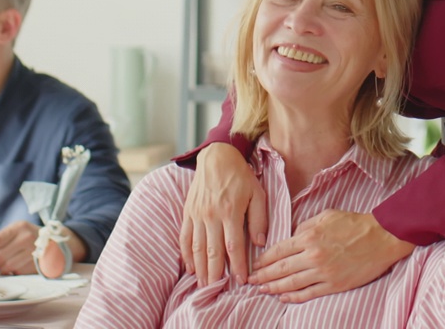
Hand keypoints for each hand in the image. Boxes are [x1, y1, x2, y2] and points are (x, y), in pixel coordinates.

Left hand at [0, 220, 40, 274]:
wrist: (57, 245)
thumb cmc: (30, 239)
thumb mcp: (17, 233)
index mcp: (19, 227)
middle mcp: (27, 237)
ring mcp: (33, 251)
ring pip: (6, 267)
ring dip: (1, 270)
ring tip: (6, 266)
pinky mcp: (36, 264)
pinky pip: (16, 273)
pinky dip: (12, 273)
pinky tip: (17, 267)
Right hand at [179, 143, 267, 284]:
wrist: (217, 156)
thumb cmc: (241, 175)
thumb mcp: (257, 193)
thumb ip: (259, 218)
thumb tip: (260, 242)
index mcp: (230, 211)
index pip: (234, 245)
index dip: (238, 265)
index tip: (242, 280)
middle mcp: (211, 215)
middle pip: (212, 251)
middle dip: (215, 273)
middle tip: (217, 290)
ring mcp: (197, 214)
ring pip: (196, 247)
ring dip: (200, 268)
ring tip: (203, 284)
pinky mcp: (188, 212)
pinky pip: (184, 237)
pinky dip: (186, 254)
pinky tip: (190, 267)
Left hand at [249, 209, 413, 302]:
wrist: (381, 237)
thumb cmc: (354, 224)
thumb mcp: (326, 216)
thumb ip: (305, 227)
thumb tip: (292, 237)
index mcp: (309, 237)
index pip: (279, 250)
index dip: (264, 259)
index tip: (255, 264)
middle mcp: (313, 256)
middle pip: (281, 269)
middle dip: (263, 275)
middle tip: (250, 280)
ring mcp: (324, 272)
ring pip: (292, 283)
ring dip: (274, 287)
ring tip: (262, 290)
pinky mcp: (334, 284)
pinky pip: (309, 293)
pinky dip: (294, 297)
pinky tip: (284, 298)